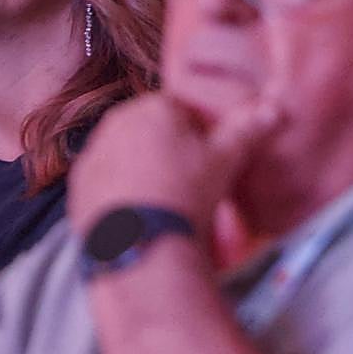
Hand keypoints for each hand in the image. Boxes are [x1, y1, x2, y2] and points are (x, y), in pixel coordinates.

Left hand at [68, 92, 282, 239]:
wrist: (140, 246)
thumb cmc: (186, 194)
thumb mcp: (225, 161)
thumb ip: (248, 129)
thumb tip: (274, 108)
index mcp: (153, 106)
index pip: (181, 110)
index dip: (200, 135)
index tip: (210, 161)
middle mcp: (115, 121)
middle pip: (151, 130)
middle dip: (169, 150)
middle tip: (190, 185)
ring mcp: (92, 153)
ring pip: (125, 155)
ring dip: (142, 170)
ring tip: (164, 203)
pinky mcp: (78, 185)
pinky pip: (105, 181)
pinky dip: (119, 192)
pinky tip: (138, 214)